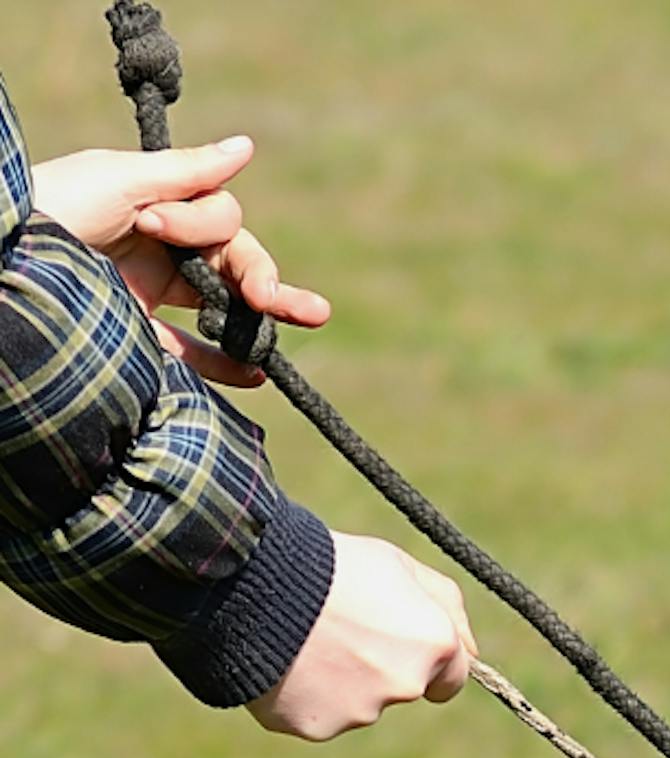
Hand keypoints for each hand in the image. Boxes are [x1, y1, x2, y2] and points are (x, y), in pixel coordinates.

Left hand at [25, 136, 329, 384]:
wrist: (4, 264)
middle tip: (281, 301)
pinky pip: (191, 356)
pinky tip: (256, 370)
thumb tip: (247, 147)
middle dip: (263, 278)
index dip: (202, 224)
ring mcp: (151, 297)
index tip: (155, 225)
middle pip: (234, 264)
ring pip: (225, 311)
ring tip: (311, 317)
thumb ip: (188, 172)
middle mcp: (161, 252)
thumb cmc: (55, 207)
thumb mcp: (121, 179)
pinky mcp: (138, 341)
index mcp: (158, 209)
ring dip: (265, 320)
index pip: (218, 219)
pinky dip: (226, 364)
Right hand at [248, 534, 473, 739]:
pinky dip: (301, 695)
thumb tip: (474, 654)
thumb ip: (446, 607)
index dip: (426, 661)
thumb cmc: (328, 563)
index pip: (452, 677)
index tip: (400, 646)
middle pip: (400, 688)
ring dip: (337, 680)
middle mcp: (405, 685)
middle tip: (337, 630)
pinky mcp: (315, 725)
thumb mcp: (396, 564)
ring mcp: (359, 710)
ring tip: (303, 640)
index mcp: (434, 645)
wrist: (251, 576)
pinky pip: (315, 715)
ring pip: (357, 704)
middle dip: (377, 666)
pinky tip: (282, 661)